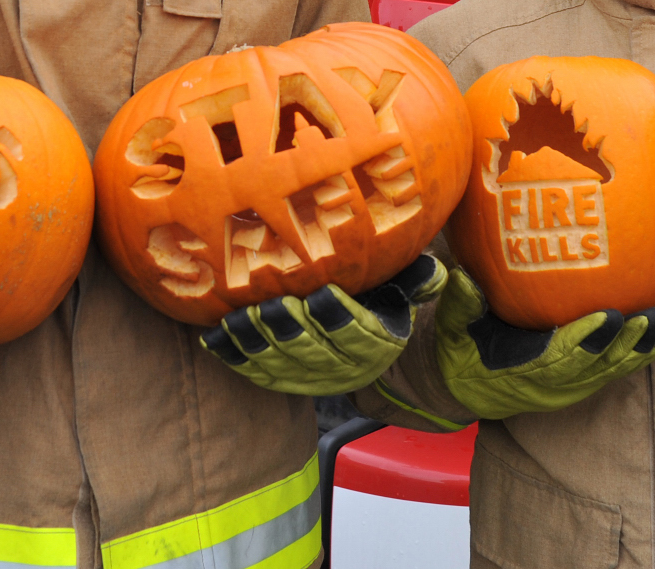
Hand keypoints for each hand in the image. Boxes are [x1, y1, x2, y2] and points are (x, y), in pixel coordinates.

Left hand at [200, 255, 446, 394]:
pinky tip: (214, 338)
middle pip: (312, 352)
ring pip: (280, 366)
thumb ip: (418, 279)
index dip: (338, 317)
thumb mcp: (405, 289)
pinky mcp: (281, 382)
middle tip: (270, 305)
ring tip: (238, 319)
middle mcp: (342, 370)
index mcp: (375, 345)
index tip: (321, 294)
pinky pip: (255, 374)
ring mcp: (308, 380)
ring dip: (256, 344)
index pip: (356, 333)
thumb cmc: (381, 298)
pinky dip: (234, 357)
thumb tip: (440, 271)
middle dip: (290, 330)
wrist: (364, 342)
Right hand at [435, 267, 654, 418]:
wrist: (469, 387)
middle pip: (599, 365)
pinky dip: (647, 347)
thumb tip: (459, 274)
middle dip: (628, 342)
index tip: (610, 317)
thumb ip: (459, 304)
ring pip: (617, 367)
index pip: (560, 358)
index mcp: (523, 371)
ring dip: (647, 346)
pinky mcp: (587, 378)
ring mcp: (575, 384)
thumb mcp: (452, 329)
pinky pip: (621, 365)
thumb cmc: (460, 351)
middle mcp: (555, 384)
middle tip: (652, 316)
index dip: (587, 340)